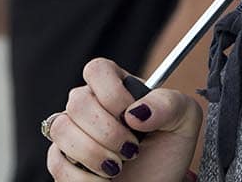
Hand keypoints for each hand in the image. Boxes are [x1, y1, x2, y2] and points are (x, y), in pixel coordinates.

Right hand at [46, 58, 201, 181]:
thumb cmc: (167, 151)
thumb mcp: (184, 120)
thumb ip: (168, 104)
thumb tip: (136, 111)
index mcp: (115, 86)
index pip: (97, 70)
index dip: (113, 95)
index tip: (133, 118)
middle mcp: (89, 104)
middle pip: (78, 101)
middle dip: (108, 132)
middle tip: (132, 150)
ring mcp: (72, 131)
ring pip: (61, 129)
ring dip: (94, 154)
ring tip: (118, 167)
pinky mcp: (61, 160)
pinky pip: (57, 161)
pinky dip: (84, 178)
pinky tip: (104, 181)